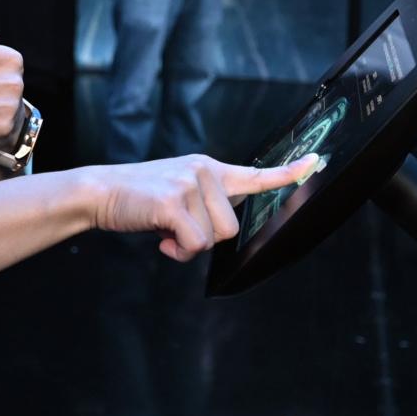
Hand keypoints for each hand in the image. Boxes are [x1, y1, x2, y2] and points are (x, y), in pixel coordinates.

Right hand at [93, 153, 319, 261]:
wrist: (101, 191)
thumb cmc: (139, 199)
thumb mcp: (177, 191)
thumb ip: (204, 202)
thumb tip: (217, 229)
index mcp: (208, 169)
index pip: (255, 174)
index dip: (288, 174)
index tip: (315, 164)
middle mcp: (204, 171)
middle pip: (231, 227)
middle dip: (204, 238)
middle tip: (175, 229)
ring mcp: (189, 183)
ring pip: (214, 237)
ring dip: (189, 245)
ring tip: (165, 230)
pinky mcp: (174, 201)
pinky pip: (194, 243)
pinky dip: (177, 251)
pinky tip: (159, 238)